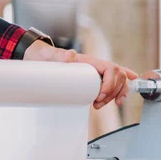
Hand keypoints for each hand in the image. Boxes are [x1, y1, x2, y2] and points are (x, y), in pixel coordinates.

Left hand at [23, 41, 137, 109]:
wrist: (38, 57)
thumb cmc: (45, 56)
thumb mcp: (50, 55)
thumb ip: (59, 55)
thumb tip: (70, 55)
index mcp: (89, 60)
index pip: (111, 69)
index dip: (110, 83)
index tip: (100, 96)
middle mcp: (95, 65)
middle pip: (118, 76)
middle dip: (113, 92)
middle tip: (98, 104)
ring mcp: (95, 72)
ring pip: (118, 80)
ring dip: (116, 94)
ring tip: (101, 105)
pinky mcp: (93, 79)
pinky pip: (112, 82)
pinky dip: (120, 88)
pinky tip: (122, 96)